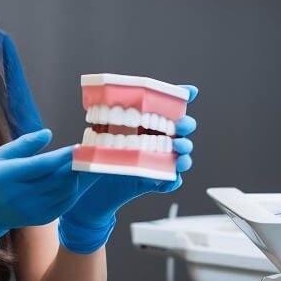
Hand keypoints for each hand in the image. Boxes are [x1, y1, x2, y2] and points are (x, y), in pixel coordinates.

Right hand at [0, 129, 98, 252]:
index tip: (78, 147)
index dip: (62, 156)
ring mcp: (30, 211)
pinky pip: (64, 203)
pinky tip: (75, 178)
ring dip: (76, 178)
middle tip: (90, 152)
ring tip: (85, 163)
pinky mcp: (39, 219)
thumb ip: (23, 145)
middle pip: (56, 180)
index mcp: (5, 178)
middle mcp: (18, 197)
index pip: (40, 166)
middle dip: (75, 166)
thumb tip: (48, 133)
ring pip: (63, 192)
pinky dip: (73, 190)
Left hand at [59, 85, 197, 253]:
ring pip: (181, 156)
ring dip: (184, 154)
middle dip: (186, 125)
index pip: (167, 108)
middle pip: (181, 131)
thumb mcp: (94, 138)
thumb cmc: (96, 157)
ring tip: (178, 154)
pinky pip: (170, 182)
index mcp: (145, 125)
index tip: (191, 91)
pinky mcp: (153, 182)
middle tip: (180, 126)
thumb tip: (89, 121)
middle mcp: (155, 142)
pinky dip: (172, 180)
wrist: (91, 189)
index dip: (182, 97)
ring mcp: (157, 162)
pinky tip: (171, 178)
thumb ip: (96, 129)